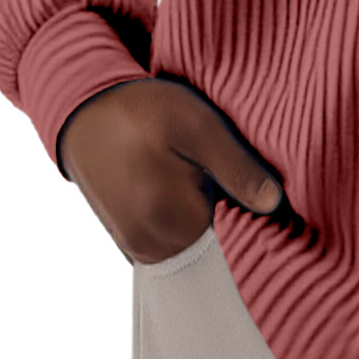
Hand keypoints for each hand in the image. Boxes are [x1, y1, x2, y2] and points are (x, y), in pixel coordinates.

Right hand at [59, 77, 283, 265]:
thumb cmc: (142, 111)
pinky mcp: (127, 239)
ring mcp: (135, 247)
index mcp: (172, 220)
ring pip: (190, 248)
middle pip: (211, 250)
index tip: (253, 191)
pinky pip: (169, 245)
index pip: (233, 240)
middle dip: (227, 221)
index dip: (249, 214)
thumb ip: (236, 167)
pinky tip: (185, 192)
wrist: (84, 109)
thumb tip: (273, 202)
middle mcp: (150, 246)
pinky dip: (182, 226)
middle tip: (225, 179)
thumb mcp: (198, 125)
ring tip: (204, 182)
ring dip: (204, 223)